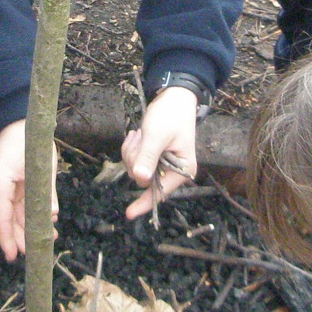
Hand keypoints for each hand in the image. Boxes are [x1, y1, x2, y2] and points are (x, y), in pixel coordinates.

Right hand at [0, 120, 57, 262]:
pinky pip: (13, 205)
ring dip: (27, 226)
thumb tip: (51, 215)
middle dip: (21, 236)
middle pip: (6, 219)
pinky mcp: (1, 185)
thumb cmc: (29, 141)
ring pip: (11, 213)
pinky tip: (43, 222)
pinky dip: (26, 214)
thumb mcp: (43, 167)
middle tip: (38, 250)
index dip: (8, 238)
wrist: (14, 123)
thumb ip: (46, 193)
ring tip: (48, 237)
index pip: (2, 217)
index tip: (13, 256)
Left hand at [122, 87, 198, 219]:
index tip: (128, 214)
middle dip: (136, 158)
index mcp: (182, 169)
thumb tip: (140, 178)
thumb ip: (149, 156)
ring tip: (141, 134)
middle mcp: (173, 171)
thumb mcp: (157, 135)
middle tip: (141, 138)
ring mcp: (162, 165)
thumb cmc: (170, 115)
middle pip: (142, 178)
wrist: (174, 98)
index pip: (160, 191)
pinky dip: (132, 147)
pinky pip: (133, 160)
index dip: (144, 203)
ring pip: (135, 168)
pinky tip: (138, 134)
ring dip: (133, 150)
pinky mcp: (152, 158)